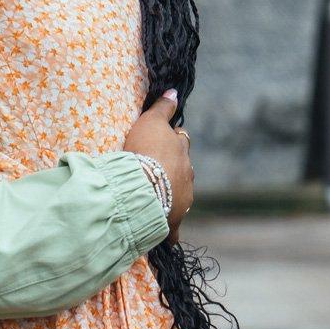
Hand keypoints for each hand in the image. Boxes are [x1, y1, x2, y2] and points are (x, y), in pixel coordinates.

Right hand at [121, 91, 193, 235]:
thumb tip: (174, 91)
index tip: (162, 143)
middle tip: (157, 170)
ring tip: (157, 198)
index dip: (171, 141)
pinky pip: (174, 227)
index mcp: (181, 152)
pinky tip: (167, 237)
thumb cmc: (144, 151)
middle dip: (174, 169)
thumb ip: (163, 108)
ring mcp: (182, 198)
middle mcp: (187, 175)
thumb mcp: (151, 122)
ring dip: (172, 195)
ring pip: (180, 195)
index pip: (181, 142)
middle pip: (184, 169)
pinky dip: (171, 230)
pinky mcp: (174, 219)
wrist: (142, 186)